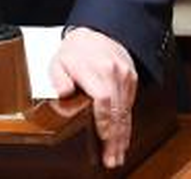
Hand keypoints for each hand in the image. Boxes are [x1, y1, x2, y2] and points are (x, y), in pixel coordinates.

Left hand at [49, 27, 137, 168]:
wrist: (97, 33)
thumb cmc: (76, 51)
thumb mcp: (58, 61)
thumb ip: (59, 79)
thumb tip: (63, 95)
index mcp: (96, 69)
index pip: (103, 99)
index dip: (104, 121)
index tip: (102, 137)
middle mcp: (114, 73)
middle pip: (117, 111)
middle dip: (114, 138)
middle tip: (111, 158)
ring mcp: (125, 77)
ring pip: (126, 112)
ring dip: (122, 136)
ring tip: (117, 155)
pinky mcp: (132, 81)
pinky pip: (130, 107)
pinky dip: (126, 125)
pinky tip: (122, 140)